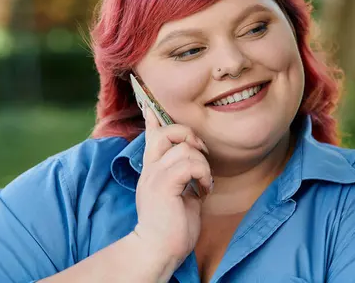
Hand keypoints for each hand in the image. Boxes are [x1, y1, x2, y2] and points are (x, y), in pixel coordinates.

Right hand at [132, 105, 212, 273]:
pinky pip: (188, 164)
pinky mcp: (164, 185)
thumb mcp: (180, 195)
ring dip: (202, 164)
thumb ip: (183, 176)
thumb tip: (195, 163)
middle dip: (189, 135)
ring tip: (204, 183)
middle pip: (166, 132)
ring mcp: (155, 176)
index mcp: (153, 171)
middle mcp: (150, 170)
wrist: (160, 249)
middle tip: (203, 155)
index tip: (150, 105)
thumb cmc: (173, 227)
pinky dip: (202, 174)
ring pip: (183, 148)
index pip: (151, 136)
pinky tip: (203, 190)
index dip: (153, 118)